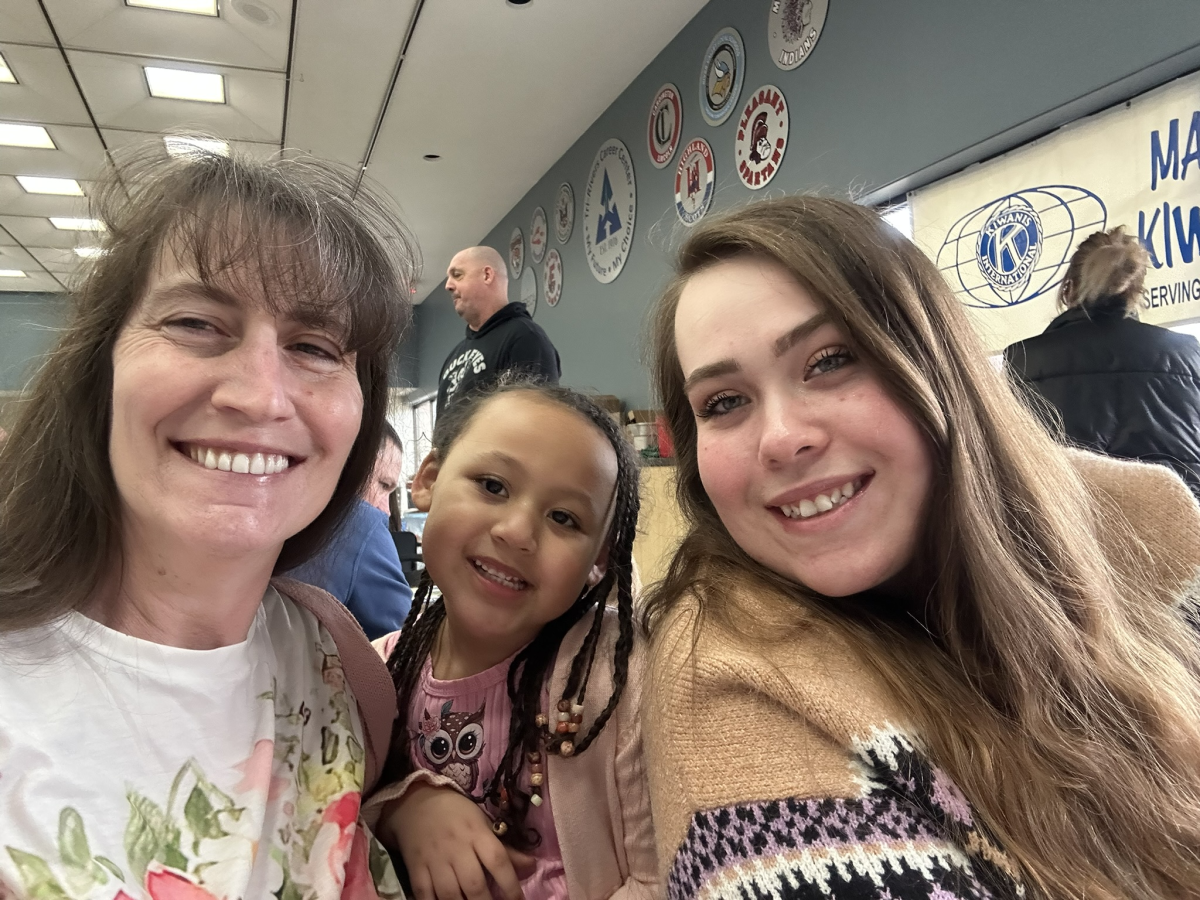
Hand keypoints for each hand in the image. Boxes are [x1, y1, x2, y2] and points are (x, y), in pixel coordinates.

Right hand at [376, 783, 534, 899]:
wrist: (416, 802)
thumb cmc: (456, 813)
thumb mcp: (483, 823)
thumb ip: (506, 849)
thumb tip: (532, 866)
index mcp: (477, 833)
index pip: (498, 861)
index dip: (510, 885)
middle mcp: (457, 848)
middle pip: (474, 884)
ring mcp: (434, 860)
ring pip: (449, 893)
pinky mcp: (415, 868)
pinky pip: (423, 894)